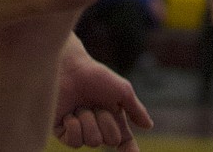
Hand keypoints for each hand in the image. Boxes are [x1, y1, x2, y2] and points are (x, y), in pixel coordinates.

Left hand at [54, 35, 153, 150]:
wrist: (70, 69)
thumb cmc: (96, 76)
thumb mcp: (121, 90)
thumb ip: (135, 108)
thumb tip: (149, 125)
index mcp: (113, 120)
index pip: (125, 143)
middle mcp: (98, 128)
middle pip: (111, 140)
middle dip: (106, 119)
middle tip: (96, 103)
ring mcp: (80, 132)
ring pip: (93, 141)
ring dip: (88, 120)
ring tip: (81, 106)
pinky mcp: (64, 134)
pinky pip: (75, 141)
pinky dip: (74, 125)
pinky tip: (69, 113)